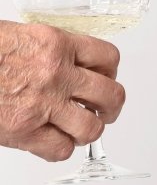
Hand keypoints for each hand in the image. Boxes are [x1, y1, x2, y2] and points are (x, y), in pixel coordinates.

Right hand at [0, 21, 123, 160]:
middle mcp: (56, 74)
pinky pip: (61, 150)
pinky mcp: (25, 132)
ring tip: (79, 129)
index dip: (110, 72)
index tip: (105, 78)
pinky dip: (59, 149)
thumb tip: (68, 61)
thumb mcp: (18, 35)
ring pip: (91, 128)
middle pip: (111, 95)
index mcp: (55, 44)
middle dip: (110, 107)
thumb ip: (48, 49)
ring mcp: (43, 105)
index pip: (107, 57)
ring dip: (88, 131)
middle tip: (104, 111)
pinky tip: (51, 141)